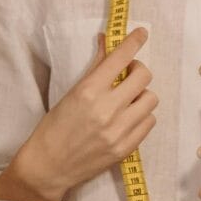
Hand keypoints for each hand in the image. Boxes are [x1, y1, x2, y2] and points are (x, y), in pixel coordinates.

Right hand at [11, 27, 158, 200]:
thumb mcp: (71, 93)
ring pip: (151, 100)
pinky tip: (128, 118)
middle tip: (128, 74)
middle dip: (138, 71)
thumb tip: (107, 41)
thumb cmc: (54, 127)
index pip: (121, 58)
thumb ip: (94, 68)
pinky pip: (149, 123)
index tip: (141, 33)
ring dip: (141, 96)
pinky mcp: (126, 148)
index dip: (134, 41)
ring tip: (127, 101)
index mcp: (88, 91)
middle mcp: (106, 109)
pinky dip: (142, 116)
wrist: (49, 166)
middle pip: (144, 76)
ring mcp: (119, 131)